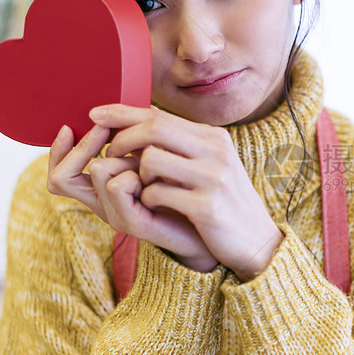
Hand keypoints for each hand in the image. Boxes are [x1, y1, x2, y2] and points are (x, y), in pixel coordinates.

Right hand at [46, 123, 218, 272]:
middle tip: (108, 131)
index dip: (58, 150)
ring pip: (97, 169)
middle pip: (62, 175)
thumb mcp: (155, 158)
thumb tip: (125, 108)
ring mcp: (115, 214)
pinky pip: (116, 184)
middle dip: (88, 144)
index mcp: (102, 190)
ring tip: (151, 166)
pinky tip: (159, 179)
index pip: (58, 175)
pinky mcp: (132, 222)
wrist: (212, 226)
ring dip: (126, 157)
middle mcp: (102, 204)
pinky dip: (136, 173)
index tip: (76, 123)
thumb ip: (136, 140)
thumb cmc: (185, 189)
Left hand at [89, 105, 282, 280]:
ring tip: (144, 187)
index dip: (122, 113)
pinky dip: (148, 199)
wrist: (257, 242)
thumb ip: (183, 142)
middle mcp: (216, 151)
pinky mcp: (207, 206)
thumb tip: (146, 113)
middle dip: (121, 140)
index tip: (96, 113)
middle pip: (154, 128)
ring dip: (137, 174)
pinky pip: (157, 193)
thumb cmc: (225, 202)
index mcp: (214, 138)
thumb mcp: (211, 164)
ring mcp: (213, 177)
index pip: (160, 115)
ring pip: (151, 159)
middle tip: (110, 155)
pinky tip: (156, 206)